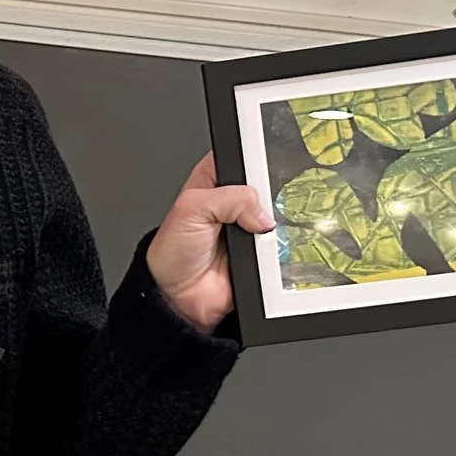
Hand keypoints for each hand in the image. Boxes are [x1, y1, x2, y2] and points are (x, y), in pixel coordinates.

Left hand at [147, 153, 273, 333]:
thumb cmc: (172, 251)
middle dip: (271, 194)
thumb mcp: (190, 209)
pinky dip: (280, 248)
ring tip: (259, 232)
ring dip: (274, 225)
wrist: (178, 297)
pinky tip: (267, 250)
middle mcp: (235, 202)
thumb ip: (229, 198)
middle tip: (262, 205)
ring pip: (279, 216)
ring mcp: (251, 227)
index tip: (267, 164)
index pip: (244, 157)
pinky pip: (283, 246)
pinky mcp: (263, 252)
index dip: (256, 158)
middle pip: (268, 186)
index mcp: (215, 181)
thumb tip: (260, 212)